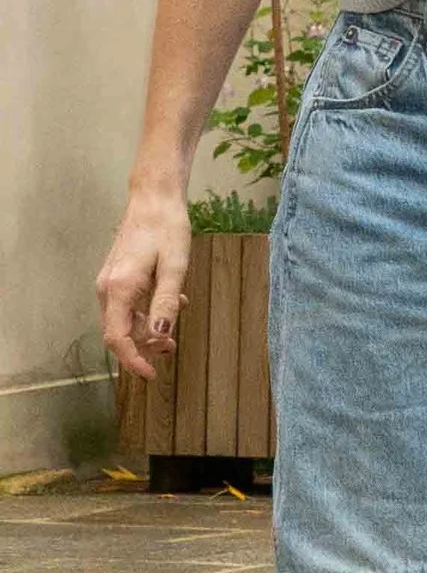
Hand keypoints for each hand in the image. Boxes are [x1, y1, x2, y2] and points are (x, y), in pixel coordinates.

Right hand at [98, 184, 194, 383]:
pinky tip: (171, 303)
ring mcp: (109, 281)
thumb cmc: (166, 228)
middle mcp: (107, 288)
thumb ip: (165, 304)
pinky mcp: (116, 276)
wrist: (154, 197)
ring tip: (174, 331)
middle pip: (118, 332)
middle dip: (142, 347)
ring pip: (123, 319)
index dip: (132, 361)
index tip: (151, 375)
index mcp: (118, 289)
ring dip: (146, 330)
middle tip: (171, 350)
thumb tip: (159, 338)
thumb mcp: (174, 267)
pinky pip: (126, 304)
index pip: (117, 338)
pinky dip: (145, 312)